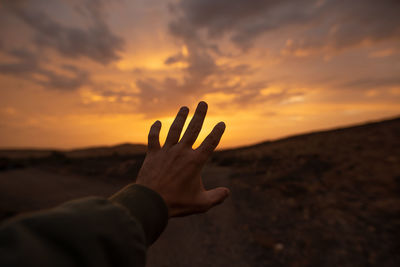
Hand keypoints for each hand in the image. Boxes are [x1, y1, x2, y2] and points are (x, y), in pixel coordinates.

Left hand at [135, 101, 229, 216]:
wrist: (151, 202)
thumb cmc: (177, 203)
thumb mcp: (201, 204)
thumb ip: (216, 197)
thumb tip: (227, 192)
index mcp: (195, 161)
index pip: (210, 142)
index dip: (217, 132)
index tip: (221, 123)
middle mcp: (182, 152)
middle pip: (193, 129)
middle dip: (199, 115)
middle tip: (203, 103)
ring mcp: (166, 151)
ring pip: (174, 130)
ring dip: (180, 118)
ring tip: (184, 108)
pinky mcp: (152, 155)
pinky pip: (153, 138)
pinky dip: (155, 130)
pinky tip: (157, 123)